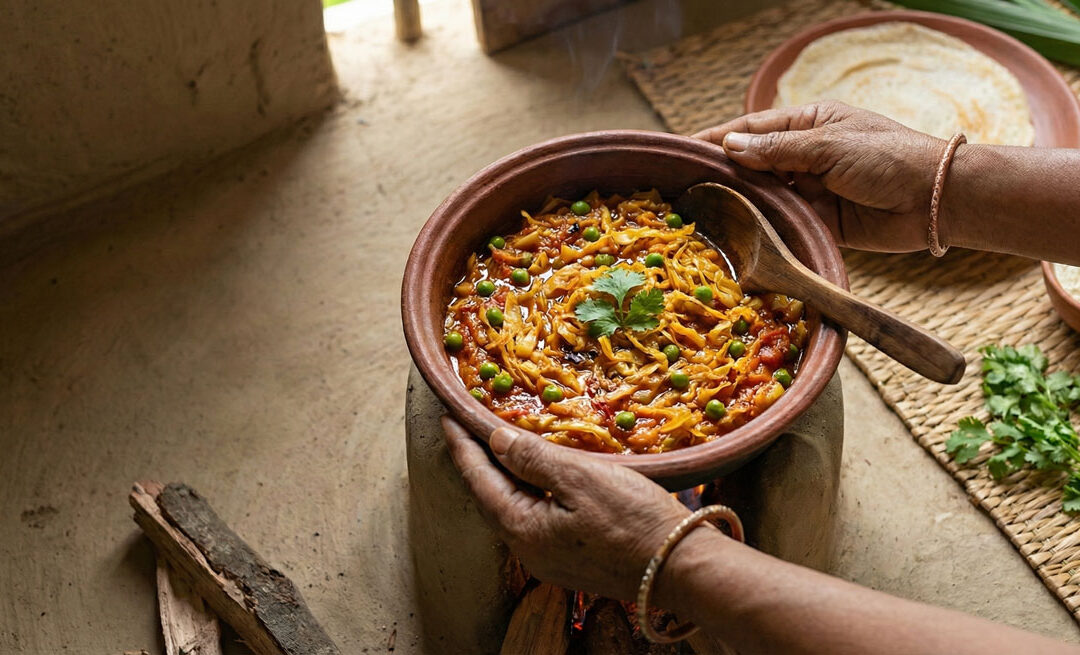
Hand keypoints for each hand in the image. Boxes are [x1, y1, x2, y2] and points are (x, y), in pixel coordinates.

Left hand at [441, 416, 691, 600]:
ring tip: (500, 445)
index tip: (449, 416)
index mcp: (523, 528)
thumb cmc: (634, 519)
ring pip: (515, 508)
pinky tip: (540, 476)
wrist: (681, 567)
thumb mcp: (581, 478)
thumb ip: (533, 459)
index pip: (480, 479)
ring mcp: (550, 558)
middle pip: (492, 496)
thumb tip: (495, 440)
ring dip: (506, 476)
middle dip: (480, 461)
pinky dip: (531, 491)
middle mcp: (529, 549)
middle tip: (469, 426)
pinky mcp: (573, 559)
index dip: (464, 446)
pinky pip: (538, 518)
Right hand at [695, 102, 945, 251]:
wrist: (936, 201)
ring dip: (740, 203)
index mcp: (809, 124)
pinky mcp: (819, 221)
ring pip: (764, 195)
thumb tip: (730, 145)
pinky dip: (763, 227)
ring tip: (702, 212)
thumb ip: (777, 149)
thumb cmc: (889, 158)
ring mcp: (811, 189)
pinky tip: (738, 232)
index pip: (751, 129)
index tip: (683, 151)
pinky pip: (783, 222)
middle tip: (685, 188)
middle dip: (723, 174)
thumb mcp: (828, 146)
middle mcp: (806, 155)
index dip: (718, 140)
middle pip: (753, 164)